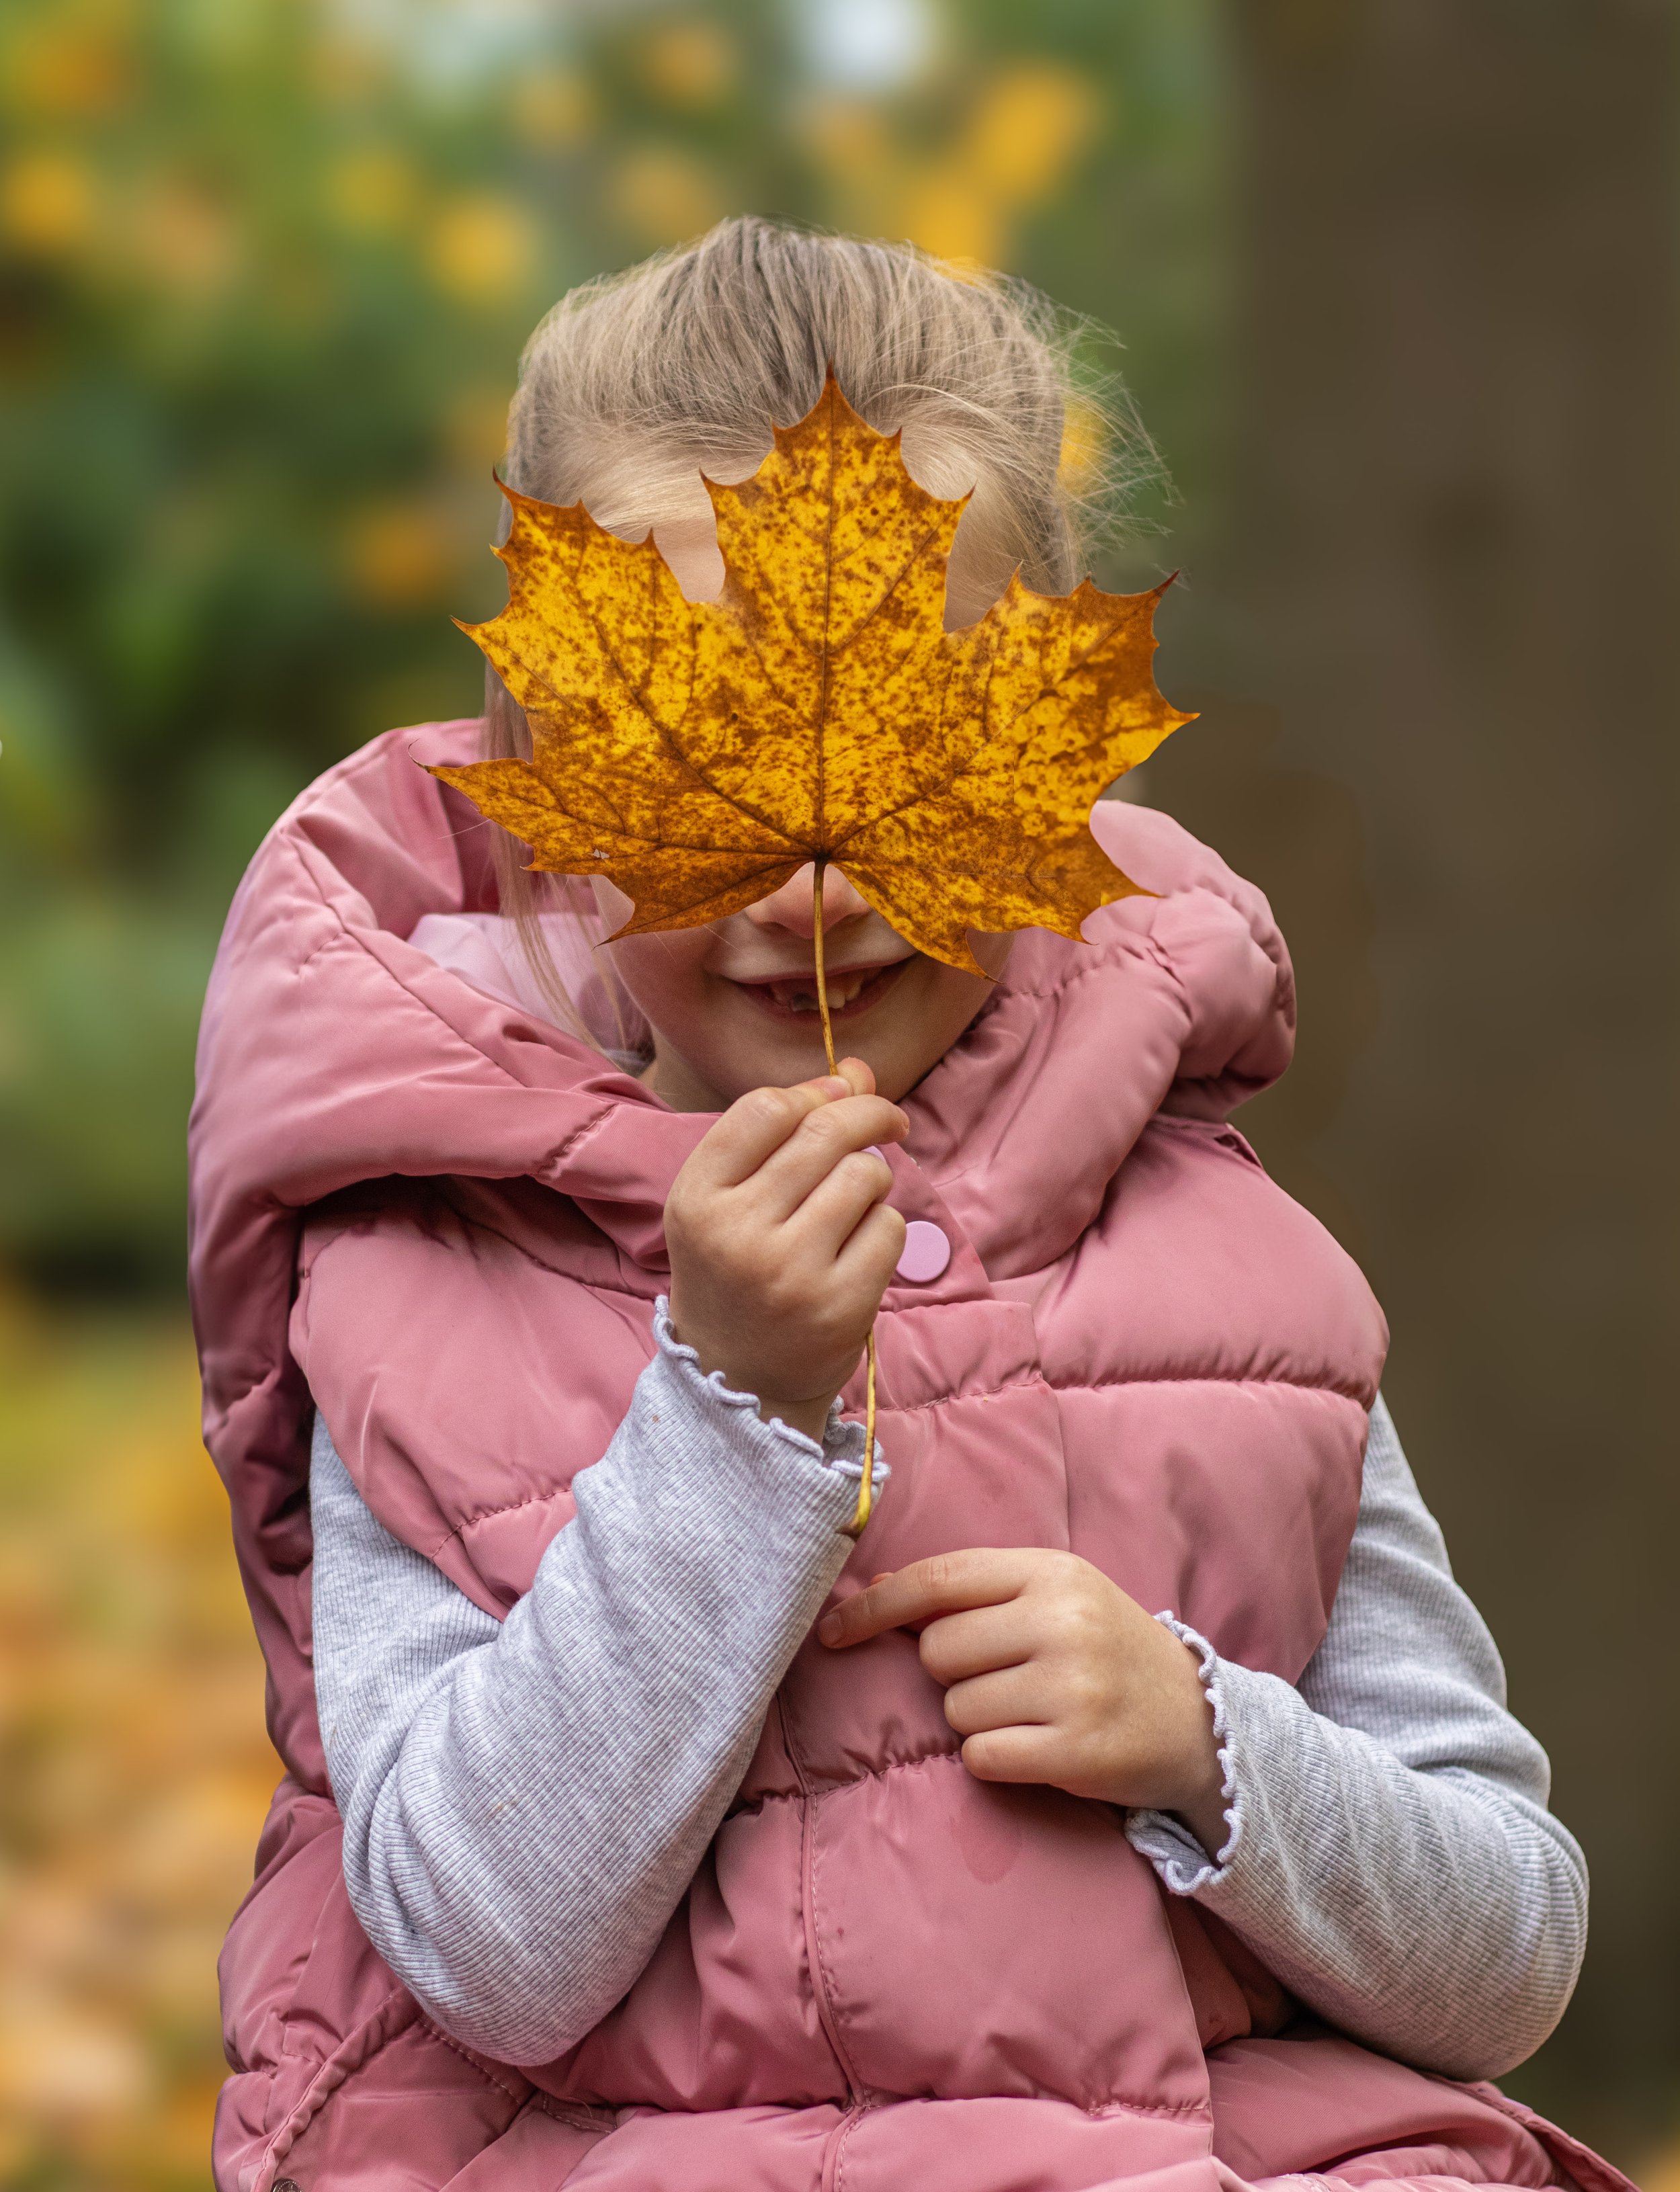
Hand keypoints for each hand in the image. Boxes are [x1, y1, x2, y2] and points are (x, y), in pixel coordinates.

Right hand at [664, 1057, 907, 1441]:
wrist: (737, 1383)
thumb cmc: (736, 1273)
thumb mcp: (733, 1199)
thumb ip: (787, 1129)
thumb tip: (857, 1068)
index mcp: (696, 1197)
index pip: (766, 1108)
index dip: (814, 1091)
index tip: (840, 1095)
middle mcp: (737, 1232)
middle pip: (826, 1133)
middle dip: (869, 1113)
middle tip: (889, 1119)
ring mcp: (790, 1272)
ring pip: (865, 1176)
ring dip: (873, 1179)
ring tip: (853, 1206)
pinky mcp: (839, 1306)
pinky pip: (891, 1228)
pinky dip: (885, 1228)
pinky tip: (859, 1250)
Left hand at [818, 1548, 1228, 1853]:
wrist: (1196, 1719)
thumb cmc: (1107, 1650)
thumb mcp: (1055, 1596)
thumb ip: (974, 1591)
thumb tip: (877, 1589)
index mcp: (1051, 1571)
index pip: (938, 1580)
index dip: (875, 1605)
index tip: (833, 1629)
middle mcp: (1063, 1621)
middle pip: (937, 1652)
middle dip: (953, 1673)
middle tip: (1004, 1679)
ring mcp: (1073, 1687)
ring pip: (957, 1709)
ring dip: (977, 1720)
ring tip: (1031, 1713)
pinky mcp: (1076, 1752)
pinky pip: (982, 1757)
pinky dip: (995, 1759)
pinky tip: (1036, 1748)